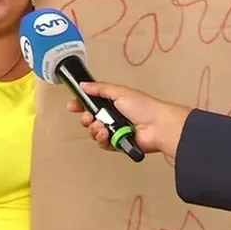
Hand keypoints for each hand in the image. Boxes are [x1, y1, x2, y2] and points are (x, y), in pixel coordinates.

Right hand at [66, 82, 191, 160]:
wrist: (158, 126)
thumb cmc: (145, 107)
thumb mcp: (119, 92)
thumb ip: (99, 88)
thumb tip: (84, 85)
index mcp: (114, 102)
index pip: (92, 103)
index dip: (81, 104)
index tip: (72, 105)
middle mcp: (114, 116)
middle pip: (90, 120)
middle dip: (87, 119)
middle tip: (90, 117)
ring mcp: (116, 130)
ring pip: (95, 133)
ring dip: (95, 130)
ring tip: (102, 127)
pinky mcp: (118, 144)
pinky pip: (103, 144)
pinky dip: (103, 140)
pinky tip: (108, 135)